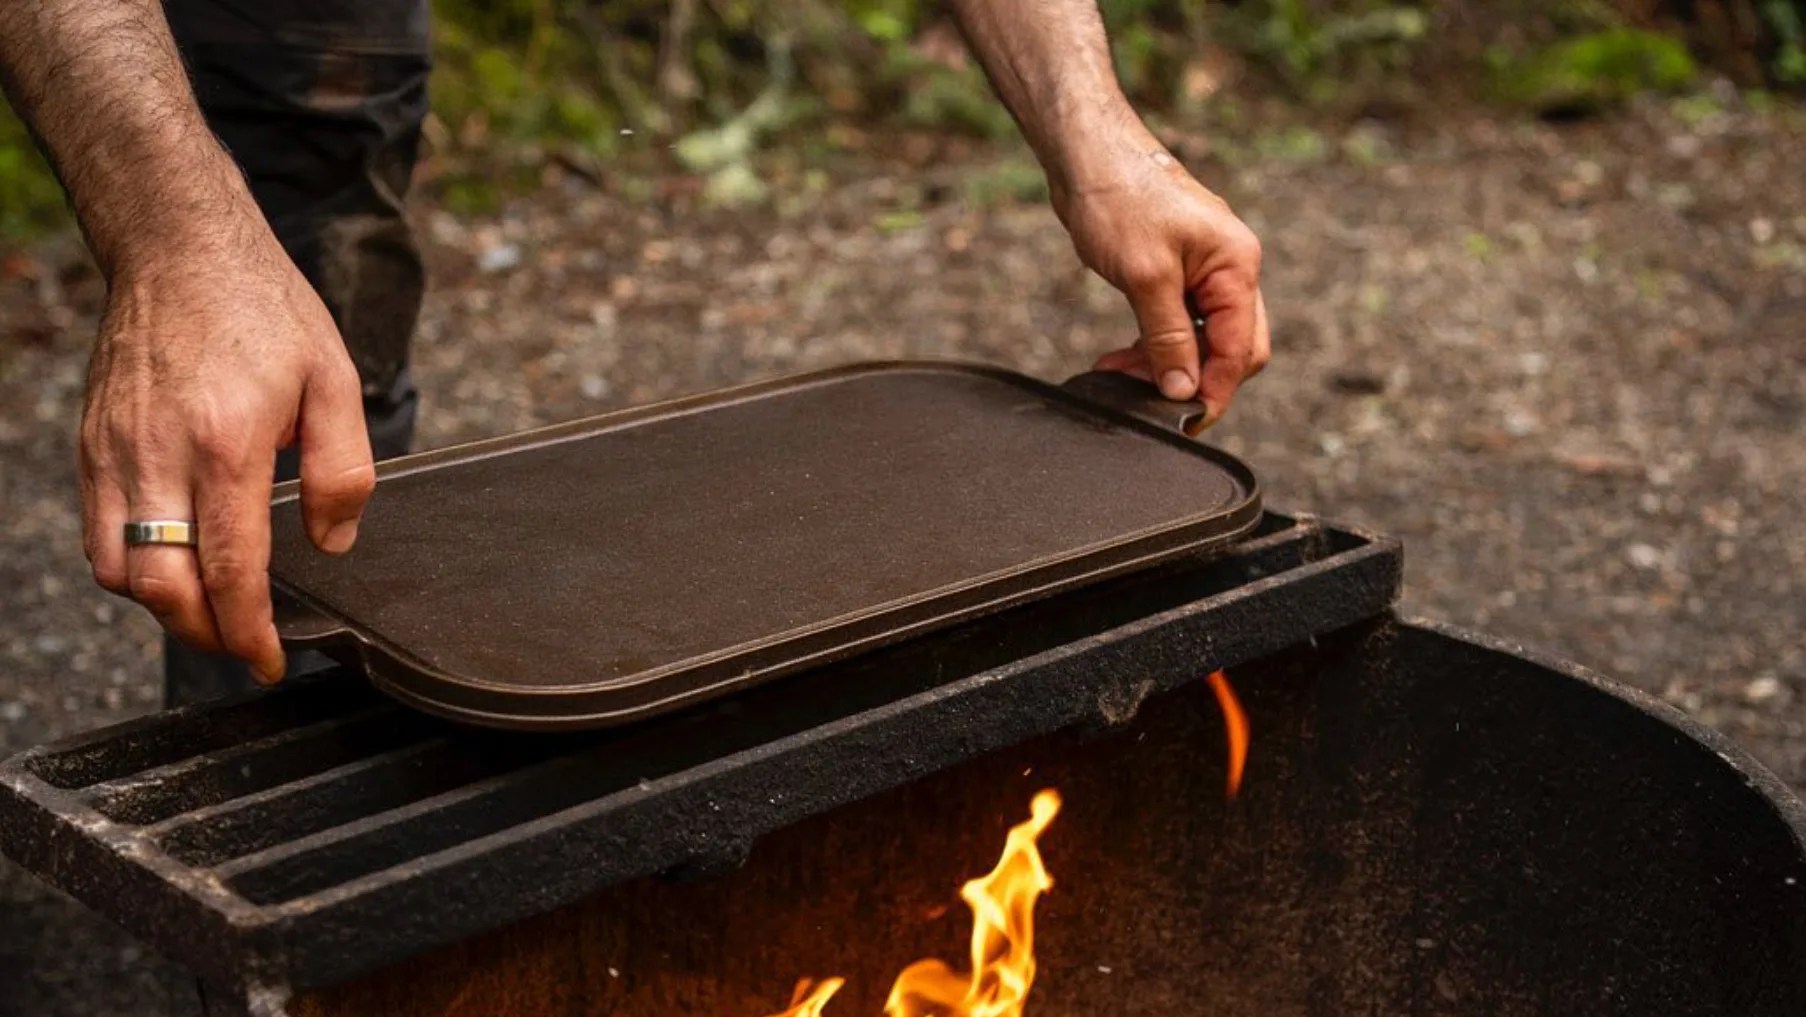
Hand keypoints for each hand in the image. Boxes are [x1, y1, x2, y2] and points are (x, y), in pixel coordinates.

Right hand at [80, 236, 373, 682]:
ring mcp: (113, 452)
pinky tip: (172, 564)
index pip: (229, 569)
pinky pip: (97, 532)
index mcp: (225, 444)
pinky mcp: (90, 445)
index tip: (270, 660)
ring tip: (212, 611)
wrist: (179, 249)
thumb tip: (332, 541)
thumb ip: (343, 469)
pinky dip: (131, 568)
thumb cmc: (262, 309)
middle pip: (160, 587)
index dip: (249, 630)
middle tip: (244, 646)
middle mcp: (157, 456)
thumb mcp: (335, 381)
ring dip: (164, 607)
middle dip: (204, 635)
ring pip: (118, 570)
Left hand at [1056, 141, 1269, 427]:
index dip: (1215, 390)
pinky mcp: (1176, 271)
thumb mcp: (1146, 277)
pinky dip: (1153, 344)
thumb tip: (1184, 389)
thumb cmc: (1120, 199)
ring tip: (1118, 375)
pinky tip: (1119, 358)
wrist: (1088, 155)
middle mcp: (1230, 268)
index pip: (1240, 349)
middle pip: (1231, 348)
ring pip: (1201, 338)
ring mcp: (1204, 270)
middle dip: (1193, 379)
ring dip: (1165, 364)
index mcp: (1238, 266)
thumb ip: (1168, 338)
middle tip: (1150, 402)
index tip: (1184, 421)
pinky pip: (1178, 322)